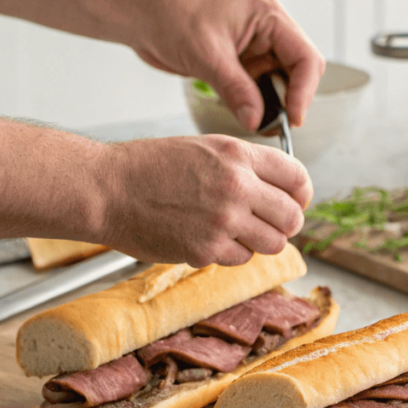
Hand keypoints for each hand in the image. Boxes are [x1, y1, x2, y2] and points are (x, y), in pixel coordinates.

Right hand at [98, 135, 312, 266]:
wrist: (105, 189)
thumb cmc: (150, 167)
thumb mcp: (206, 148)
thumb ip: (246, 165)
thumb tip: (283, 189)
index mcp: (238, 156)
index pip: (297, 178)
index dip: (301, 193)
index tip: (296, 200)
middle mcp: (237, 187)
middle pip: (293, 217)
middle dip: (286, 223)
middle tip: (270, 223)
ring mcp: (223, 221)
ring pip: (274, 244)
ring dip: (260, 241)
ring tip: (237, 231)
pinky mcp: (206, 250)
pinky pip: (241, 258)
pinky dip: (230, 253)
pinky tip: (208, 238)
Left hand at [130, 0, 324, 130]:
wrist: (143, 17)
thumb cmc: (171, 18)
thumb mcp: (207, 56)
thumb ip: (236, 90)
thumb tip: (257, 121)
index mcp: (270, 16)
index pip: (306, 58)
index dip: (304, 91)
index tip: (292, 117)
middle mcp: (270, 31)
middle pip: (302, 72)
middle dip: (293, 99)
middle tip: (279, 124)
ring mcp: (259, 48)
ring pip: (283, 83)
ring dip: (275, 104)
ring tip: (261, 122)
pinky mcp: (245, 64)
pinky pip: (263, 89)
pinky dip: (258, 105)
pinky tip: (248, 115)